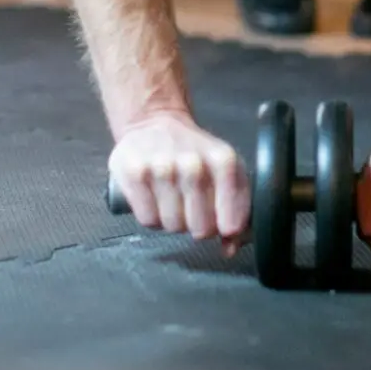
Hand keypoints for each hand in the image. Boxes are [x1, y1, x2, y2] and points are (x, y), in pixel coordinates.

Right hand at [108, 111, 250, 254]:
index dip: (226, 228)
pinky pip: (148, 220)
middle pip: (201, 229)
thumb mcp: (225, 169)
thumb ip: (236, 208)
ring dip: (173, 221)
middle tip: (193, 209)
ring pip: (172, 226)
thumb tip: (230, 248)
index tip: (223, 224)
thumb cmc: (195, 152)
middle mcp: (194, 163)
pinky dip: (152, 217)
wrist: (155, 122)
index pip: (232, 220)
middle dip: (198, 226)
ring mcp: (162, 167)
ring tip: (173, 200)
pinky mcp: (134, 172)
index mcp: (224, 161)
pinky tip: (155, 199)